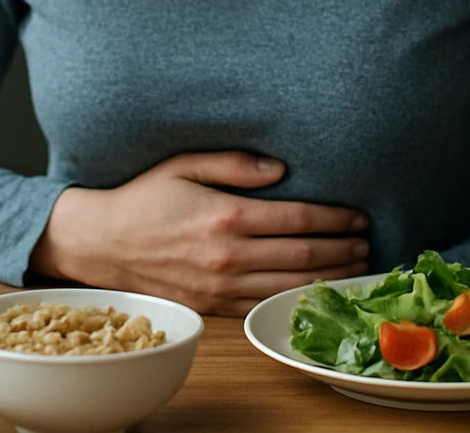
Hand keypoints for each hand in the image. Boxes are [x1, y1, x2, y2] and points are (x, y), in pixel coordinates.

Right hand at [28, 151, 369, 315]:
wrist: (102, 243)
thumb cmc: (143, 198)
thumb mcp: (184, 165)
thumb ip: (235, 164)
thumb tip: (282, 169)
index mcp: (225, 216)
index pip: (298, 219)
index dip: (335, 219)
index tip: (358, 216)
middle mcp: (227, 255)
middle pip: (304, 256)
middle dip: (344, 250)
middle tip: (367, 244)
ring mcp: (221, 286)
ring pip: (290, 286)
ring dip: (330, 278)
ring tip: (355, 268)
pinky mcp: (213, 306)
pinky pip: (264, 306)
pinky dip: (295, 300)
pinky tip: (315, 291)